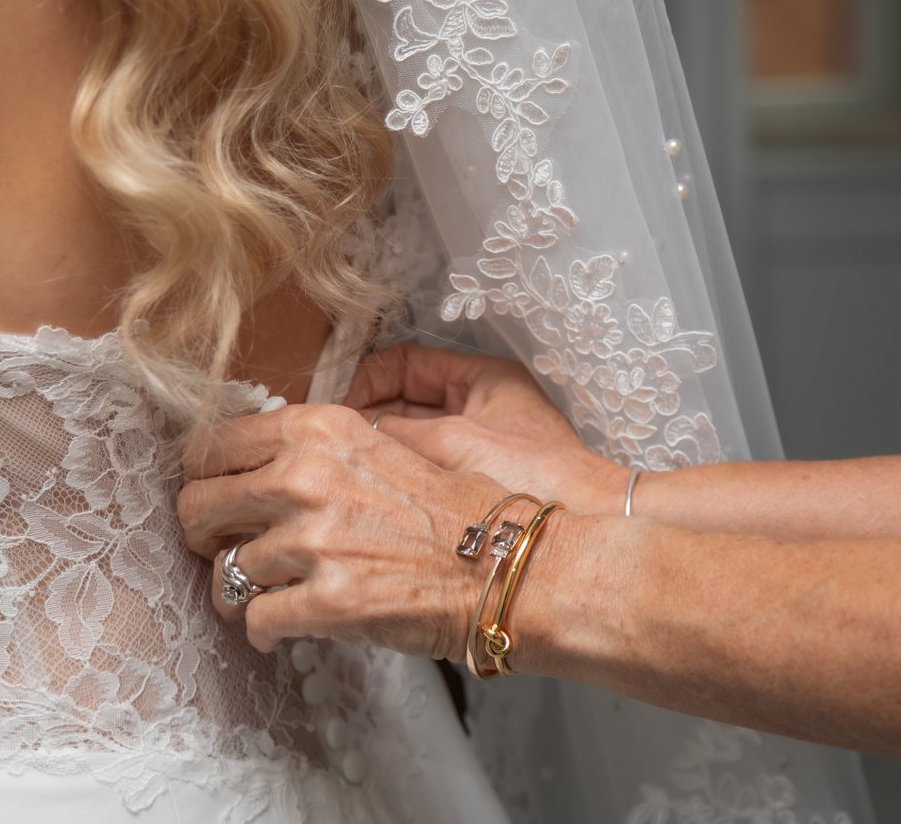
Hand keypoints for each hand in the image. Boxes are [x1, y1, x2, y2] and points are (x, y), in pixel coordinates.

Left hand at [178, 403, 506, 657]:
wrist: (505, 564)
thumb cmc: (454, 508)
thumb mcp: (380, 446)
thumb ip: (315, 449)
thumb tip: (259, 467)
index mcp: (315, 429)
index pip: (213, 445)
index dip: (205, 475)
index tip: (215, 496)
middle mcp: (303, 477)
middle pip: (198, 505)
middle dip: (203, 533)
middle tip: (219, 549)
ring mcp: (312, 541)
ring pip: (223, 571)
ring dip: (235, 590)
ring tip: (260, 597)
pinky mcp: (326, 601)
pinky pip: (255, 619)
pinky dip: (262, 630)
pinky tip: (279, 630)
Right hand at [346, 343, 630, 515]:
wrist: (581, 537)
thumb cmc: (536, 477)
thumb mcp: (456, 444)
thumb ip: (396, 434)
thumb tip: (341, 432)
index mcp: (481, 379)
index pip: (403, 363)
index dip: (362, 378)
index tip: (329, 405)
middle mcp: (475, 407)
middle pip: (400, 400)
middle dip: (361, 417)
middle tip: (319, 441)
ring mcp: (474, 446)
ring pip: (405, 438)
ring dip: (372, 450)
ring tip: (333, 467)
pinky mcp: (471, 485)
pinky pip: (418, 470)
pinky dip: (390, 476)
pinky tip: (362, 492)